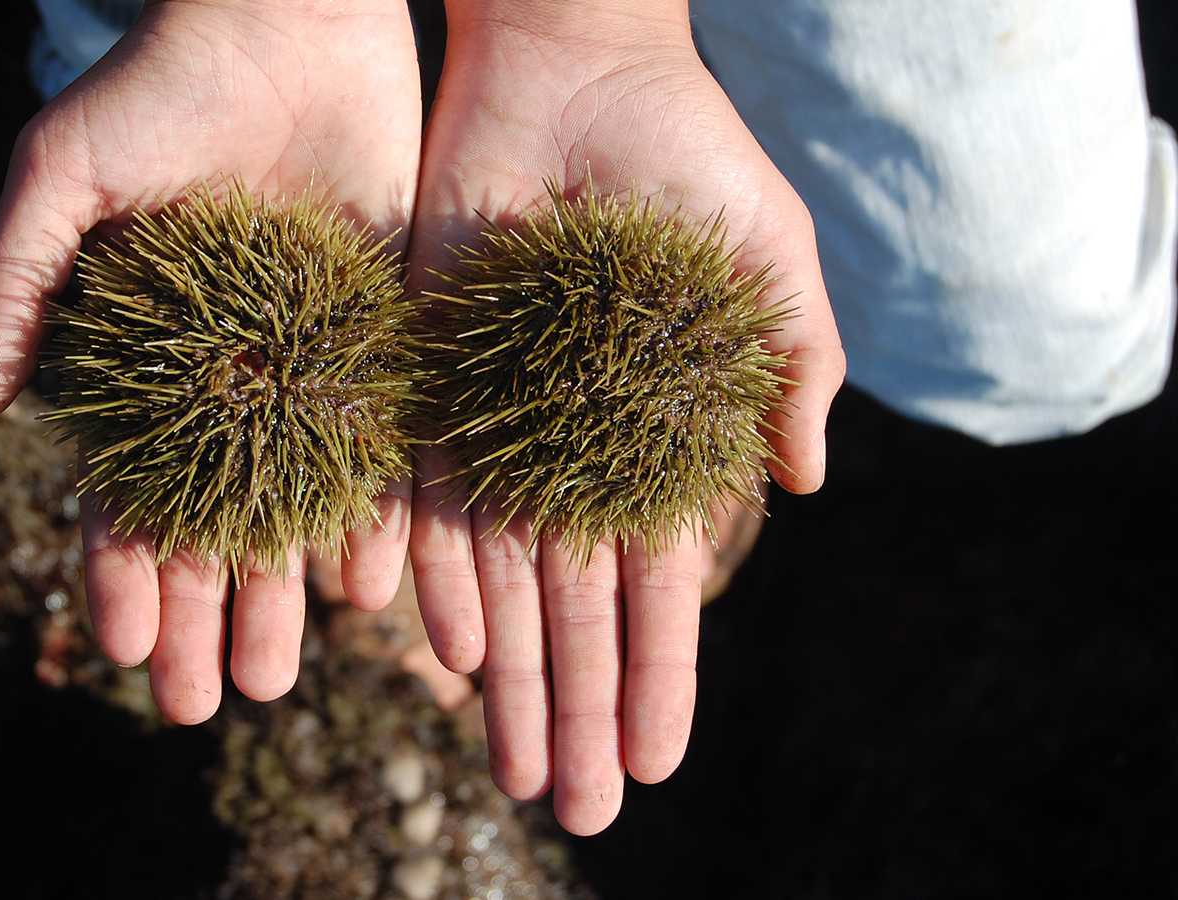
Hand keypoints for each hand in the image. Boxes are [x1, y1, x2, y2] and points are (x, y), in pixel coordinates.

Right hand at [0, 0, 421, 723]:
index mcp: (145, 363)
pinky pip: (382, 451)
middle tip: (214, 702)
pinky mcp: (383, 340)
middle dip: (209, 615)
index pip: (126, 492)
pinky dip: (378, 521)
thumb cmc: (159, 89)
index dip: (123, 572)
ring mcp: (308, 370)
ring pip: (297, 506)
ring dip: (287, 593)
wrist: (289, 18)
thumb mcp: (60, 179)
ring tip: (285, 671)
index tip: (129, 650)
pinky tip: (374, 591)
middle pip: (215, 524)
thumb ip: (16, 288)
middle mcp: (226, 384)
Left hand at [405, 0, 845, 833]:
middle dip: (575, 710)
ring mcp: (496, 422)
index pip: (655, 586)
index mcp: (652, 441)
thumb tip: (802, 487)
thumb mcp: (768, 265)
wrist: (574, 70)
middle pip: (571, 607)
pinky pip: (426, 492)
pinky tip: (442, 645)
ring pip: (496, 574)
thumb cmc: (687, 159)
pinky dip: (434, 567)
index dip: (658, 677)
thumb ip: (791, 370)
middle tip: (573, 813)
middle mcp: (569, 451)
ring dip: (504, 676)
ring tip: (509, 768)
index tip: (657, 766)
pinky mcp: (429, 380)